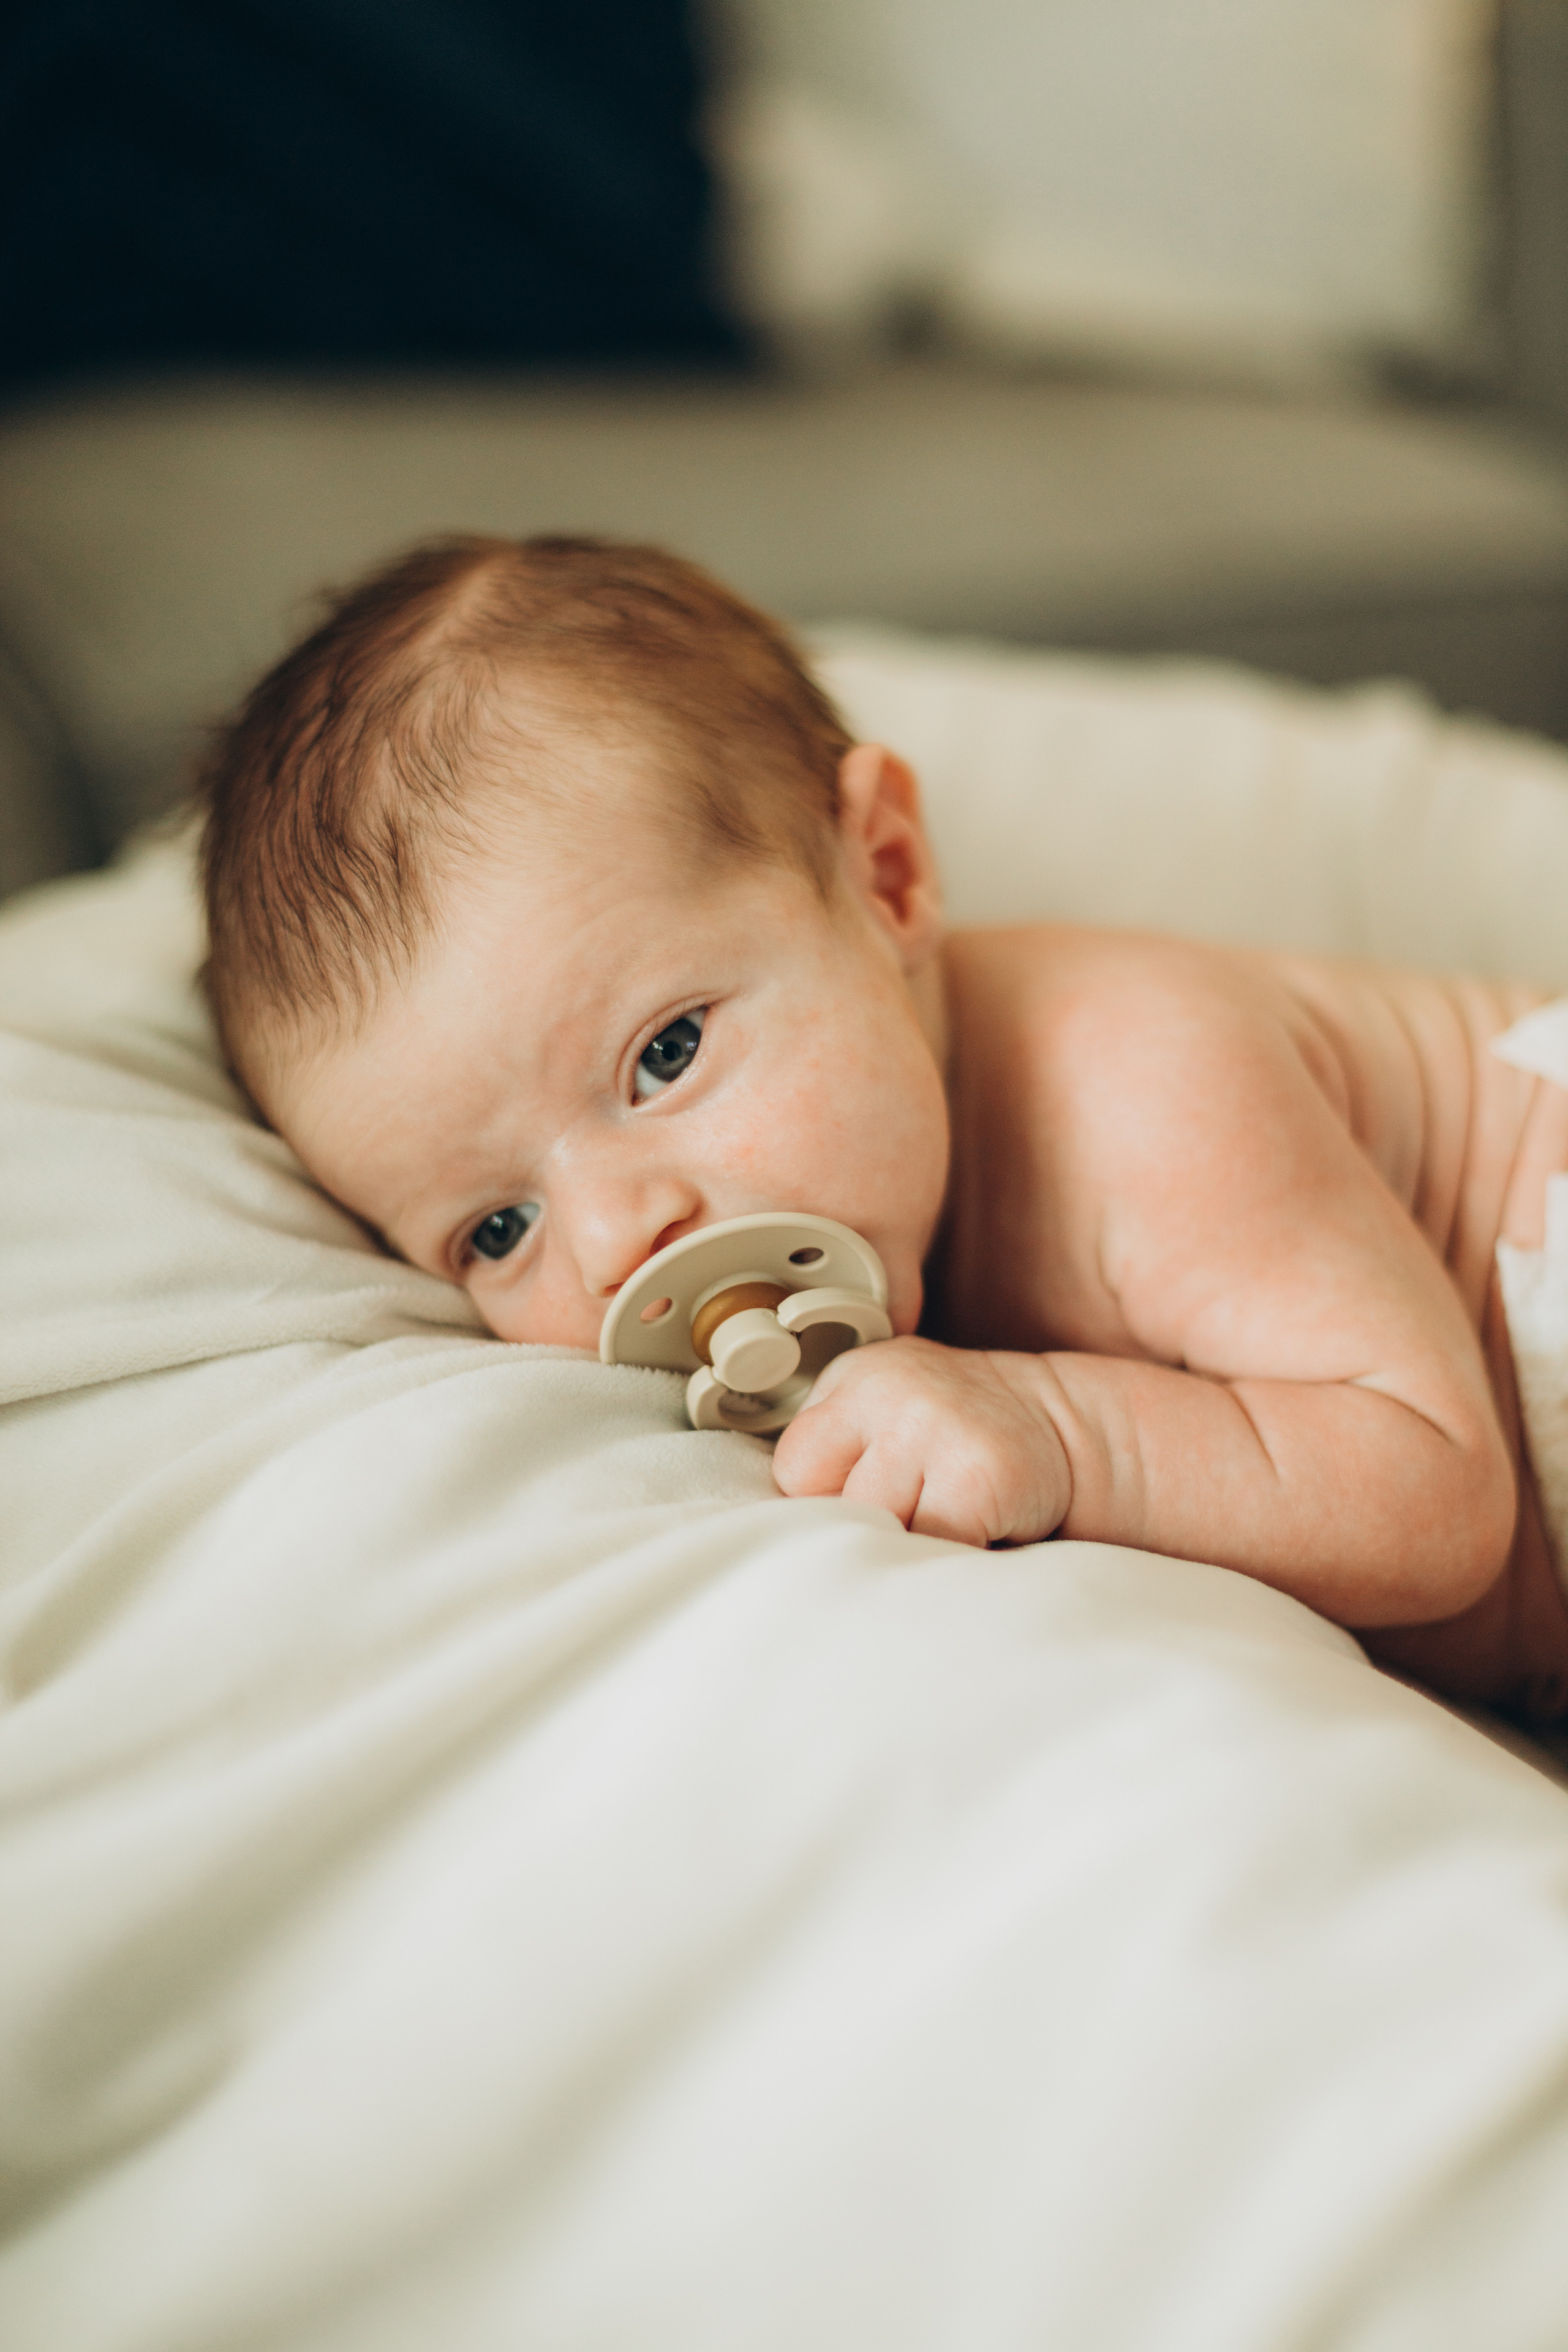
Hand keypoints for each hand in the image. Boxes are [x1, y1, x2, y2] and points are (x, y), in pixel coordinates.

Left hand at [771, 1336, 1071, 1547]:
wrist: (1069, 1427)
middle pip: (826, 1503)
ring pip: (877, 1530)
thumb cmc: (962, 1441)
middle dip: (864, 1524)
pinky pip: (932, 1549)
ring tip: (947, 1517)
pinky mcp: (977, 1472)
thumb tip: (778, 1532)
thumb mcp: (890, 1416)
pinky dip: (952, 1557)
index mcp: (855, 1376)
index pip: (794, 1468)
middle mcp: (886, 1390)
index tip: (870, 1499)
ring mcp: (932, 1426)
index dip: (827, 1499)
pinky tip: (979, 1528)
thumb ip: (837, 1450)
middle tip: (916, 1511)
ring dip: (910, 1544)